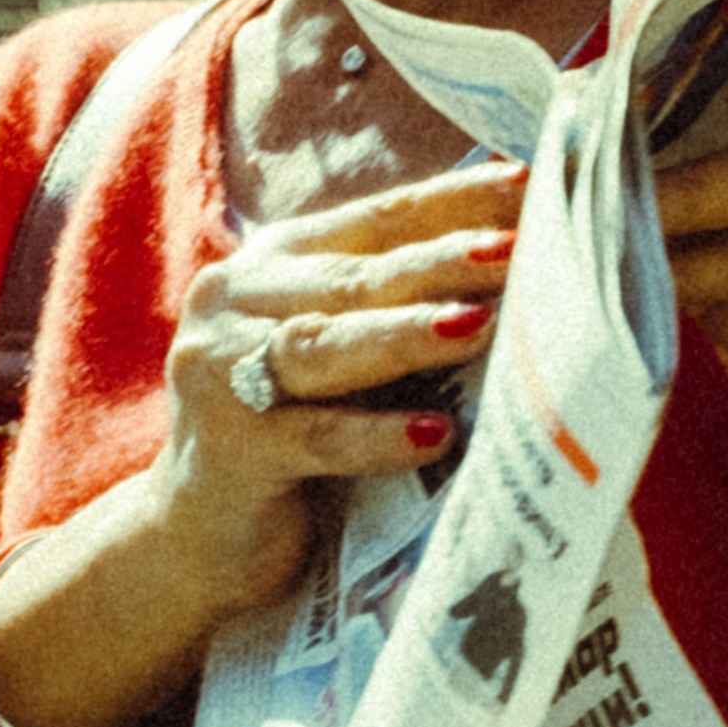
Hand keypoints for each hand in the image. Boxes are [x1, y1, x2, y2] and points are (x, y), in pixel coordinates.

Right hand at [143, 158, 529, 612]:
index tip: (529, 184)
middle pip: (355, 277)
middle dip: (442, 261)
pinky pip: (315, 438)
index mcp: (275, 265)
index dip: (454, 201)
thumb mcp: (343, 362)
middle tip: (518, 250)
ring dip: (404, 334)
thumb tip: (519, 272)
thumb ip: (398, 311)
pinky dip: (375, 436)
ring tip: (477, 324)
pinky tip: (434, 435)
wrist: (197, 542)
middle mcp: (236, 304)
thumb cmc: (295, 440)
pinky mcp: (228, 451)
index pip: (379, 221)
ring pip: (325, 345)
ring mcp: (220, 375)